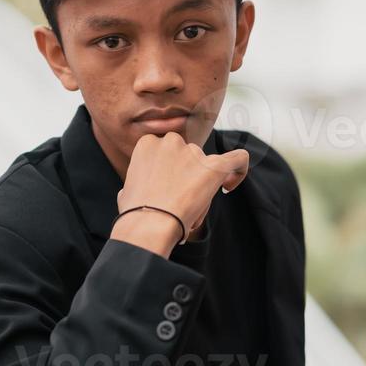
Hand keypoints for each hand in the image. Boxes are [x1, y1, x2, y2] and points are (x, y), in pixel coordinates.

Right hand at [116, 131, 249, 243]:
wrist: (149, 224)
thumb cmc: (136, 212)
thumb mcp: (128, 189)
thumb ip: (141, 178)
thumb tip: (145, 187)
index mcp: (148, 142)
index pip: (166, 152)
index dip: (169, 170)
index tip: (167, 188)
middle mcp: (172, 141)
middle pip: (187, 156)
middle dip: (185, 176)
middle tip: (177, 201)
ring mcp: (194, 152)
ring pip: (205, 165)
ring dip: (201, 184)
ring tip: (190, 210)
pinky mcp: (215, 166)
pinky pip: (237, 159)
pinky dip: (238, 171)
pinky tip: (229, 185)